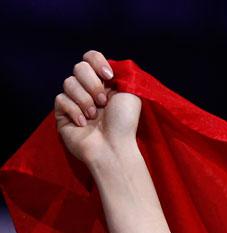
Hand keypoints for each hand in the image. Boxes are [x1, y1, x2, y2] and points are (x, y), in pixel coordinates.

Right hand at [54, 50, 141, 166]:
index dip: (96, 62)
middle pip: (79, 67)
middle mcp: (89, 88)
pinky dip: (74, 111)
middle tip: (103, 102)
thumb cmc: (124, 123)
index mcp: (105, 82)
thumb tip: (109, 64)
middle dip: (92, 84)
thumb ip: (121, 74)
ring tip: (94, 115)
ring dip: (85, 99)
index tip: (108, 76)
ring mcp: (74, 100)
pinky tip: (84, 123)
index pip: (91, 57)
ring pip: (68, 83)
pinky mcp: (62, 112)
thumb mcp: (131, 94)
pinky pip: (61, 99)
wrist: (113, 147)